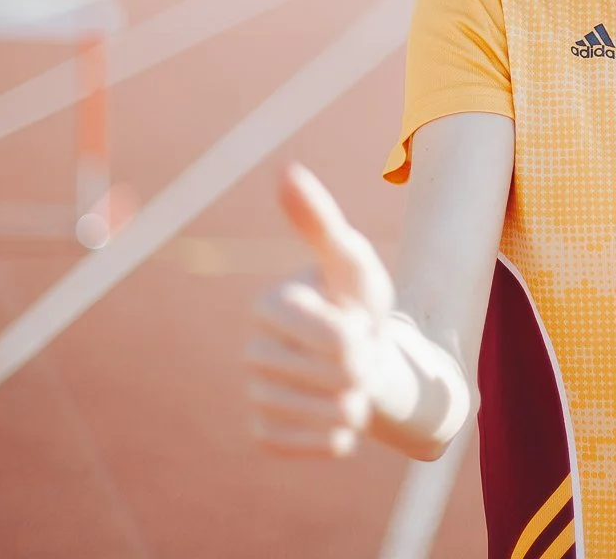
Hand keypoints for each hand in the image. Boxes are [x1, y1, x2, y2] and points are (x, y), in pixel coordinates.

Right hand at [247, 162, 395, 456]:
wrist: (362, 359)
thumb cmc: (355, 303)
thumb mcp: (351, 261)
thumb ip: (320, 221)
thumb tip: (286, 170)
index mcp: (267, 305)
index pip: (334, 336)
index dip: (362, 334)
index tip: (358, 323)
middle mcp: (251, 351)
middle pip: (337, 376)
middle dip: (364, 366)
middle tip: (358, 353)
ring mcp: (255, 394)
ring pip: (331, 413)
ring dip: (359, 400)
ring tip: (351, 383)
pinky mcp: (265, 433)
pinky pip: (320, 445)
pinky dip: (345, 434)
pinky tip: (339, 413)